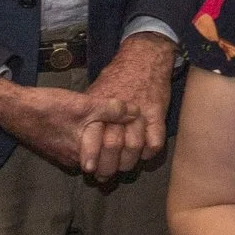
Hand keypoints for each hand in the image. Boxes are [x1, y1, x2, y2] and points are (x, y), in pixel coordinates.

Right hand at [0, 78, 138, 178]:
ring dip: (106, 144)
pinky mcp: (59, 149)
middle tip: (132, 135)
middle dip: (120, 150)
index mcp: (83, 155)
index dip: (128, 151)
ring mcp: (65, 157)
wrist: (13, 108)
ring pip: (95, 156)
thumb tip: (135, 112)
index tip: (137, 139)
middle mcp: (75, 162)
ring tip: (119, 128)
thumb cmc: (47, 107)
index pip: (114, 164)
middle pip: (106, 163)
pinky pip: (83, 150)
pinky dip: (93, 141)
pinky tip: (98, 126)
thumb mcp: (84, 104)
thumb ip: (111, 110)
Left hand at [80, 33, 177, 178]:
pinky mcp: (156, 113)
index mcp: (97, 108)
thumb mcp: (94, 94)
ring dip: (130, 162)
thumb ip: (89, 117)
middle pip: (113, 148)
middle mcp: (116, 112)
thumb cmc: (117, 77)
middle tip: (107, 176)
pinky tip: (144, 155)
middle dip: (110, 167)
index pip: (92, 140)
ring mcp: (138, 113)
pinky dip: (149, 153)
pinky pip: (154, 142)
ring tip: (125, 168)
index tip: (91, 170)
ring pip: (134, 148)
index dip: (92, 158)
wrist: (143, 58)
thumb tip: (77, 141)